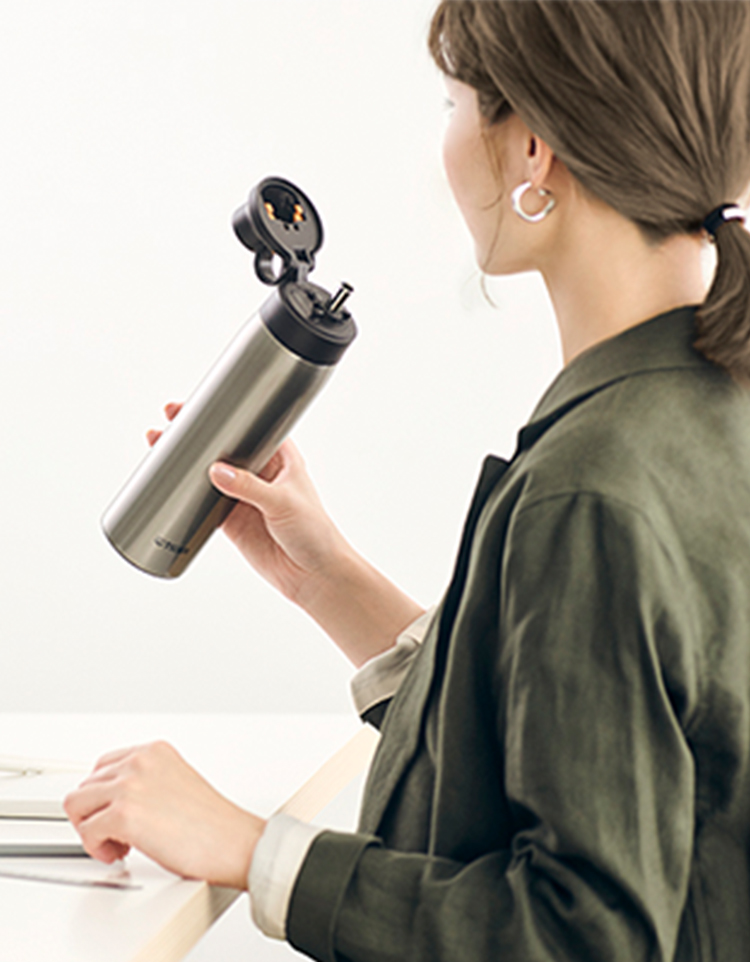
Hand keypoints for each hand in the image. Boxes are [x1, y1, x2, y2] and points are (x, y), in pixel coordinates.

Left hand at [63, 741, 265, 888]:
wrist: (232, 842)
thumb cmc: (211, 823)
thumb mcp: (175, 782)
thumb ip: (145, 781)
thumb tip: (113, 800)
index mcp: (154, 751)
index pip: (103, 765)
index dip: (104, 795)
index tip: (113, 812)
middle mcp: (140, 761)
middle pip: (86, 785)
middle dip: (95, 813)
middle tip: (115, 834)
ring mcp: (130, 786)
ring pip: (77, 805)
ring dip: (91, 828)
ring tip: (117, 843)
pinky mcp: (124, 814)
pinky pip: (86, 831)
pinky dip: (96, 847)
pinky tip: (119, 852)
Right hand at [147, 403, 423, 666]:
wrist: (314, 575)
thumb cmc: (315, 532)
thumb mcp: (283, 503)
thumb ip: (250, 487)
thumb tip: (216, 471)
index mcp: (280, 458)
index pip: (250, 427)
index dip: (225, 414)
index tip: (198, 405)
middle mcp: (260, 473)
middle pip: (223, 447)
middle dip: (197, 434)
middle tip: (170, 420)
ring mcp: (244, 497)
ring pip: (208, 473)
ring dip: (187, 463)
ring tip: (158, 447)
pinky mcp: (232, 522)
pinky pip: (204, 504)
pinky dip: (187, 496)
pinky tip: (168, 485)